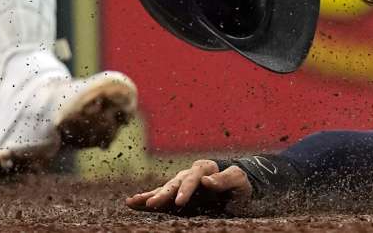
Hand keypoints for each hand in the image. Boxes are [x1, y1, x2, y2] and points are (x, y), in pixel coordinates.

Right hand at [125, 159, 252, 214]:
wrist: (237, 189)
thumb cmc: (240, 184)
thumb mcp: (239, 180)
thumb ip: (225, 179)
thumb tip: (206, 180)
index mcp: (205, 168)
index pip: (194, 177)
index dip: (186, 189)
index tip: (180, 202)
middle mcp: (189, 175)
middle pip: (175, 183)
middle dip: (163, 194)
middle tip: (152, 204)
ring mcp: (181, 185)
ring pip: (163, 189)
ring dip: (149, 196)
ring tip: (133, 201)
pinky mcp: (176, 196)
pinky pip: (160, 197)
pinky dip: (146, 200)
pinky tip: (132, 203)